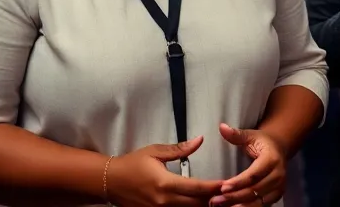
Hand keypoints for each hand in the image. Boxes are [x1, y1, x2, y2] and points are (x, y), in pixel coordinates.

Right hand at [105, 136, 223, 206]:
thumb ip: (180, 149)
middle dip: (213, 200)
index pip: (197, 187)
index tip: (228, 183)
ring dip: (203, 205)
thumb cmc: (133, 164)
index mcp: (165, 184)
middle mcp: (165, 202)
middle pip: (197, 204)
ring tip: (217, 199)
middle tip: (229, 193)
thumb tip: (200, 140)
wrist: (111, 181)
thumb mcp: (155, 152)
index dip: (214, 187)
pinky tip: (198, 203)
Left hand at [210, 124, 284, 205]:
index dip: (238, 182)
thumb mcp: (250, 135)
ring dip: (240, 205)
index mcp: (272, 159)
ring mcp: (280, 187)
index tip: (222, 187)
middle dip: (235, 196)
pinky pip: (262, 205)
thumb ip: (236, 134)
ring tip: (221, 206)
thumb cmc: (261, 141)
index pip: (254, 174)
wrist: (279, 148)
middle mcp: (278, 175)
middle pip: (255, 190)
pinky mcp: (277, 195)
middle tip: (216, 200)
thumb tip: (222, 127)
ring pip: (258, 201)